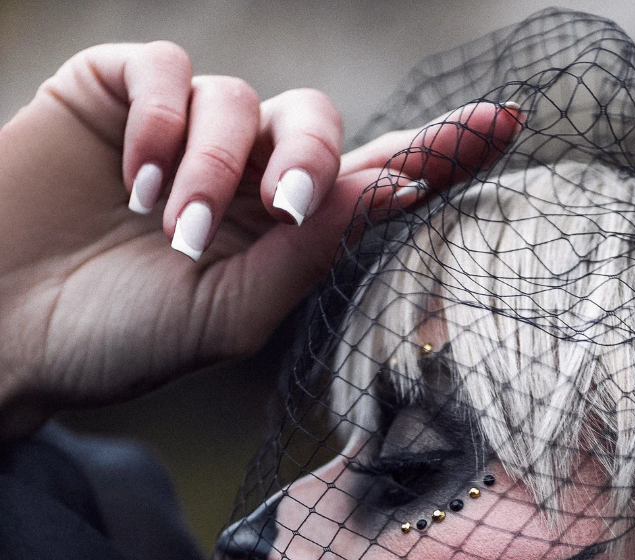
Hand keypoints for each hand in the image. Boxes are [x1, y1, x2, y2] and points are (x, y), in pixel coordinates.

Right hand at [0, 42, 520, 437]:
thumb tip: (391, 191)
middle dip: (312, 160)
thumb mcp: (227, 313)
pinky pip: (170, 70)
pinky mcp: (120, 92)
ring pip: (244, 100)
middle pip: (319, 123)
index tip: (507, 124)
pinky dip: (163, 123)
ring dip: (217, 166)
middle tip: (282, 208)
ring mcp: (183, 130)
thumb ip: (308, 251)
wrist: (6, 327)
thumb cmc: (117, 337)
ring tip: (173, 229)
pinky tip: (137, 181)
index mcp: (282, 235)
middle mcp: (244, 175)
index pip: (374, 179)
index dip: (438, 149)